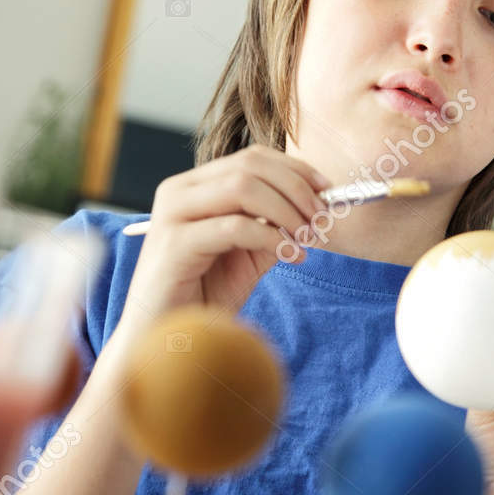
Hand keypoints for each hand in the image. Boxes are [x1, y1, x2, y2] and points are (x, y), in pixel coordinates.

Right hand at [120, 145, 329, 330]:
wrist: (167, 336)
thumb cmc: (204, 296)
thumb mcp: (248, 254)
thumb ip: (274, 226)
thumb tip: (316, 206)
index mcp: (194, 186)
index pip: (251, 158)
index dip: (295, 170)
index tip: (326, 191)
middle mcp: (178, 191)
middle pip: (249, 166)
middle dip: (295, 189)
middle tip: (320, 218)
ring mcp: (172, 215)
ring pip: (243, 188)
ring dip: (286, 211)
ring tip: (307, 238)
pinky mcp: (174, 244)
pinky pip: (235, 227)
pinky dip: (271, 238)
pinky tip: (291, 257)